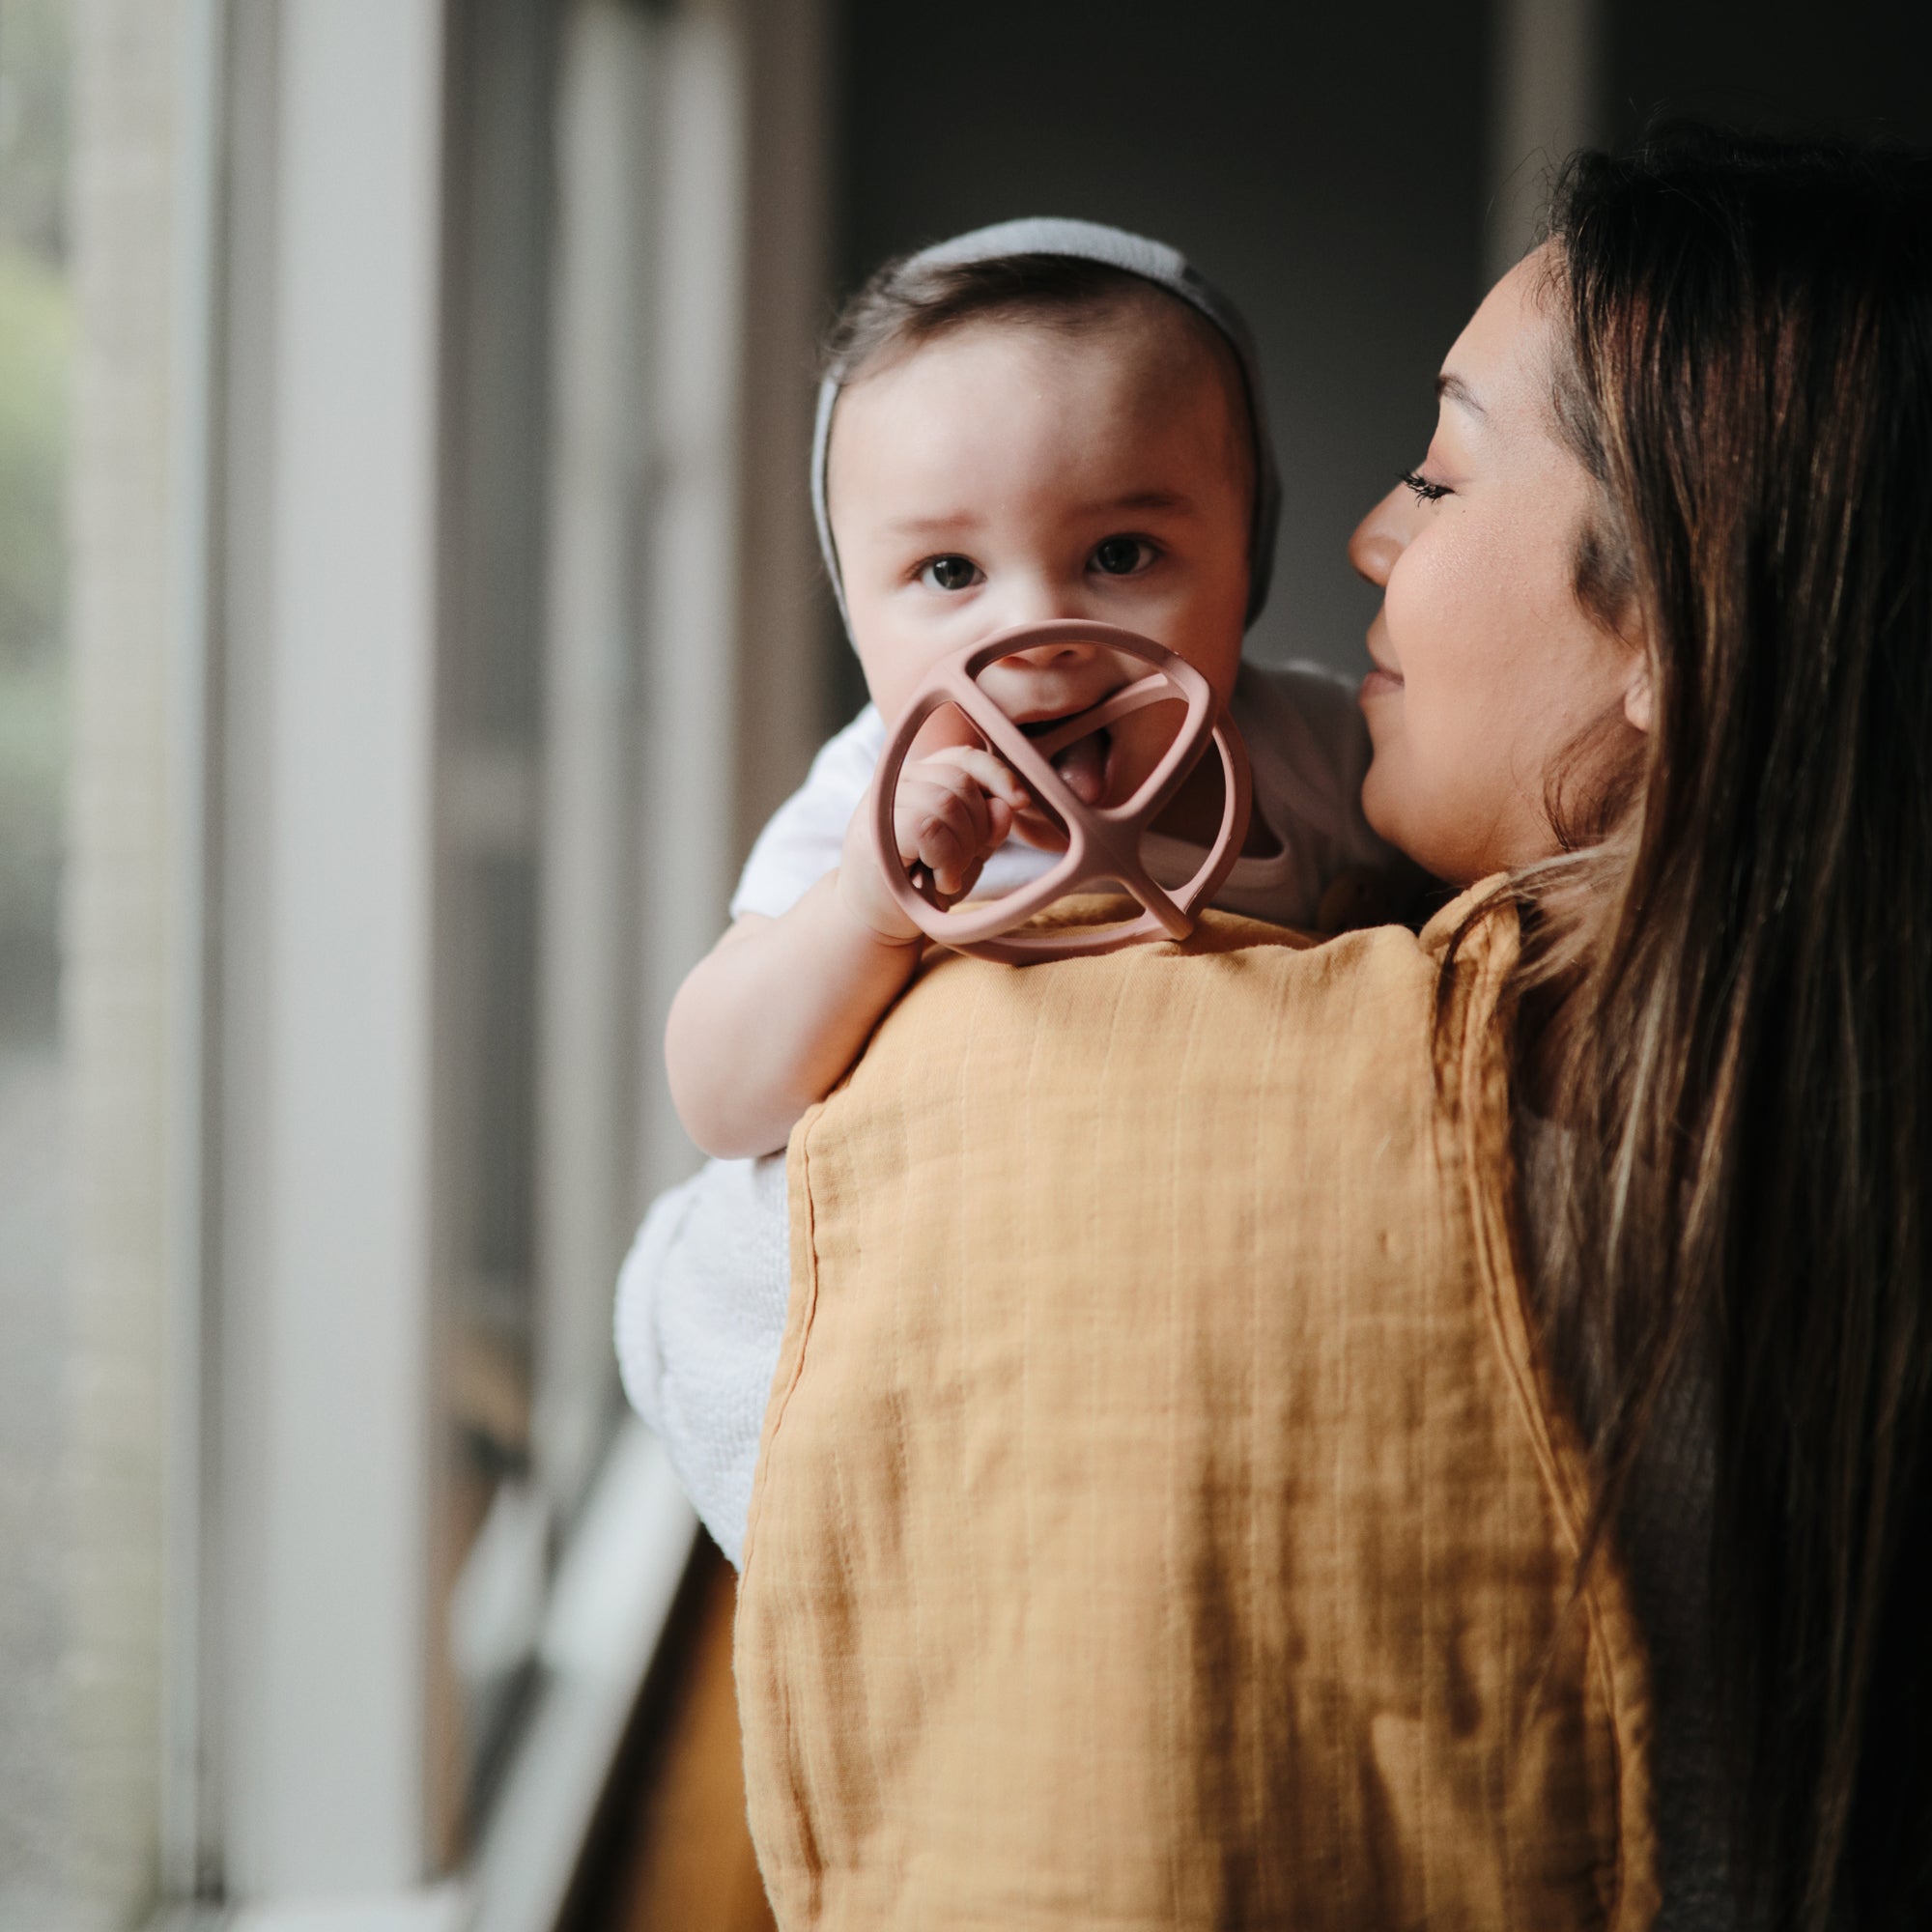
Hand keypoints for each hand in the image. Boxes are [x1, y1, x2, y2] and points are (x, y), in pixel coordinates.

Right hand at [837, 746, 1030, 940]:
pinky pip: (929, 829)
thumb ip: (988, 826)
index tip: (1021, 802)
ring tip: (948, 874)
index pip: (965, 757)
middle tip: (962, 862)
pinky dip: (946, 860)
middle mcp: (899, 780)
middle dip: (978, 827)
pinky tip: (940, 880)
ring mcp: (883, 801)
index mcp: (922, 777)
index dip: (998, 774)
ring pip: (948, 804)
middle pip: (961, 782)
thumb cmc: (923, 883)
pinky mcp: (876, 829)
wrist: (879, 920)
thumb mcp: (967, 851)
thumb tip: (1009, 803)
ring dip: (961, 849)